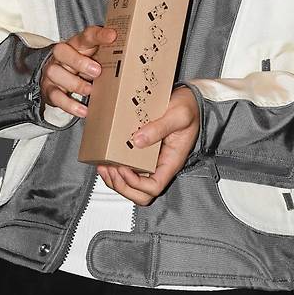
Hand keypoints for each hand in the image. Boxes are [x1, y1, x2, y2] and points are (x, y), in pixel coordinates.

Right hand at [40, 24, 116, 117]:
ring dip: (75, 83)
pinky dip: (70, 105)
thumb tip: (136, 54)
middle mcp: (62, 55)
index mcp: (78, 44)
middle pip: (62, 51)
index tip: (113, 36)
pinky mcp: (49, 89)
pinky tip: (83, 110)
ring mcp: (53, 71)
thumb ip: (109, 54)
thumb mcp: (96, 56)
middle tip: (97, 71)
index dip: (99, 35)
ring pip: (55, 73)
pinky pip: (55, 96)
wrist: (60, 78)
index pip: (86, 35)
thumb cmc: (84, 64)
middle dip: (79, 61)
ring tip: (90, 90)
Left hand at [97, 85, 198, 205]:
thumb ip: (160, 127)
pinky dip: (115, 169)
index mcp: (171, 161)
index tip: (124, 167)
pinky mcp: (144, 153)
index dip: (136, 183)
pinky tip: (107, 159)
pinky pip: (130, 170)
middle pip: (142, 194)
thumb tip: (138, 140)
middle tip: (110, 169)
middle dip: (122, 186)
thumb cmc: (189, 108)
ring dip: (116, 180)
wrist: (189, 99)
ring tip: (104, 166)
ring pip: (133, 186)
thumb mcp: (178, 115)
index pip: (154, 187)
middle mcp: (161, 165)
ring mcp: (152, 161)